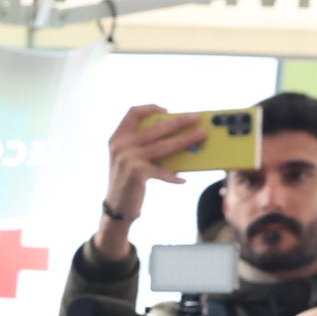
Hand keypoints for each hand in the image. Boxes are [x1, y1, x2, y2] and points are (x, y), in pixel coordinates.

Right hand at [95, 105, 201, 257]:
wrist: (116, 207)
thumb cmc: (127, 181)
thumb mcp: (129, 158)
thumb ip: (143, 145)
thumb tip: (176, 133)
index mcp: (118, 138)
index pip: (133, 113)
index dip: (150, 108)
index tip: (167, 110)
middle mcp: (120, 145)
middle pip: (156, 127)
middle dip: (179, 122)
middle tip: (195, 118)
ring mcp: (127, 158)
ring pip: (164, 145)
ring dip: (185, 140)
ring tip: (200, 137)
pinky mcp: (136, 172)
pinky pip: (162, 170)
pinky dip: (173, 176)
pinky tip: (182, 179)